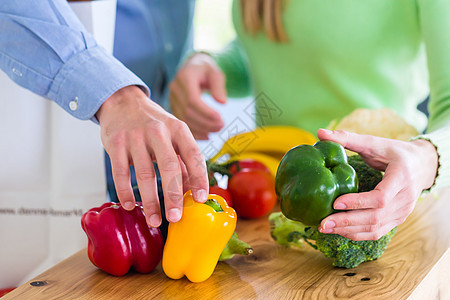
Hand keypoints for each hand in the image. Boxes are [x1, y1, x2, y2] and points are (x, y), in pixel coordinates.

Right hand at [96, 86, 208, 226]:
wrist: (122, 101)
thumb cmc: (153, 124)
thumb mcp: (173, 135)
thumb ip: (183, 162)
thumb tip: (192, 192)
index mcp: (178, 129)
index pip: (193, 155)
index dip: (199, 178)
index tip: (201, 199)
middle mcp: (158, 131)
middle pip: (169, 166)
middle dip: (173, 195)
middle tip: (176, 218)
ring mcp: (135, 136)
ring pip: (144, 173)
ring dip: (150, 201)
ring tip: (154, 220)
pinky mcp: (115, 143)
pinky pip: (120, 172)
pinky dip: (125, 192)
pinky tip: (131, 205)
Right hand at [169, 52, 226, 139]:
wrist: (192, 68)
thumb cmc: (207, 70)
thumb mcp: (216, 73)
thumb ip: (218, 86)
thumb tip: (222, 102)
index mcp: (185, 77)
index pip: (192, 99)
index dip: (206, 112)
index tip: (220, 118)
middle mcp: (175, 88)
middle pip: (188, 111)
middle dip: (206, 122)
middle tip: (222, 126)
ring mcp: (172, 99)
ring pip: (184, 119)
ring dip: (201, 128)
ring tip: (217, 130)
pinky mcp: (173, 107)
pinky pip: (182, 122)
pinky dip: (194, 131)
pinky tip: (207, 135)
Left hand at [317, 129, 437, 240]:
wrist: (422, 165)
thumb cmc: (395, 152)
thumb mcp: (374, 142)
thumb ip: (347, 138)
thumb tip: (320, 133)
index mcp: (401, 178)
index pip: (380, 197)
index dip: (357, 202)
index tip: (335, 203)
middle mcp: (405, 199)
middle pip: (375, 217)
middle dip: (347, 222)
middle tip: (323, 223)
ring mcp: (402, 213)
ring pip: (375, 228)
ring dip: (349, 230)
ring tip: (325, 228)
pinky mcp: (396, 220)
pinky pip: (376, 232)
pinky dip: (357, 234)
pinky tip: (339, 230)